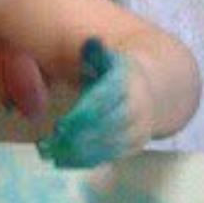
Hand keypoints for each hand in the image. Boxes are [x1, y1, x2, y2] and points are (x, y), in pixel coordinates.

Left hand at [37, 38, 153, 168]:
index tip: (59, 126)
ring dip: (77, 152)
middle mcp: (136, 108)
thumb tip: (90, 42)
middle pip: (107, 127)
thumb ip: (95, 52)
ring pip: (108, 146)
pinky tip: (61, 160)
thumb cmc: (116, 71)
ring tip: (48, 153)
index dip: (83, 116)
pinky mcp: (133, 146)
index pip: (106, 102)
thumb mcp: (108, 57)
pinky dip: (84, 160)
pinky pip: (109, 156)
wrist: (155, 88)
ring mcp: (137, 129)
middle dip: (77, 138)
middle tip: (48, 144)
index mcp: (127, 83)